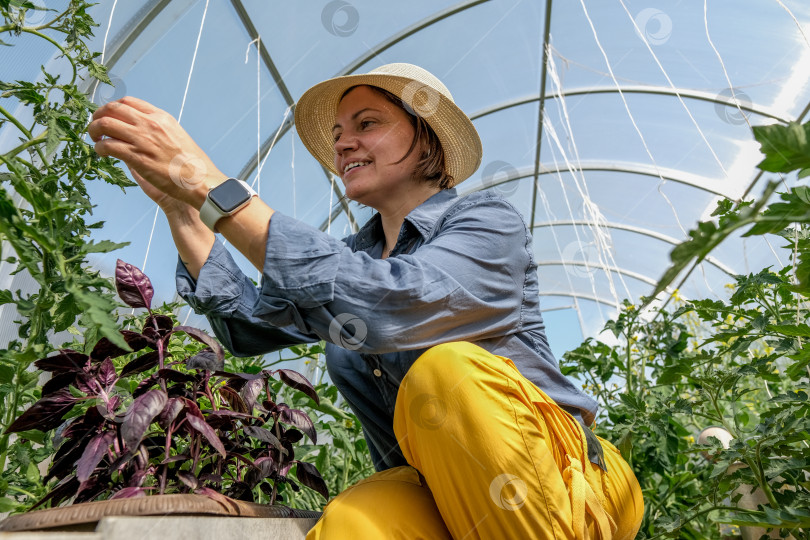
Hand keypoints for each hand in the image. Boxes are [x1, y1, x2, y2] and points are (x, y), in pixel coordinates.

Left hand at [88, 96, 226, 208]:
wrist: (200, 180)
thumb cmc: (192, 164)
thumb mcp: (176, 137)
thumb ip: (157, 131)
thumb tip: (138, 133)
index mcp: (161, 117)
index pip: (128, 102)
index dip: (112, 108)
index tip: (107, 117)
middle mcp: (150, 124)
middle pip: (112, 109)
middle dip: (98, 116)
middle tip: (95, 128)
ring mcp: (142, 139)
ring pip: (105, 124)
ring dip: (94, 131)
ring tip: (96, 140)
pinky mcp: (136, 156)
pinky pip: (107, 145)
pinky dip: (99, 148)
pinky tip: (102, 154)